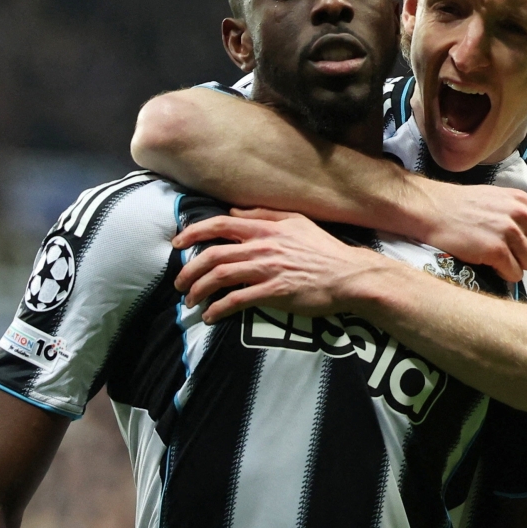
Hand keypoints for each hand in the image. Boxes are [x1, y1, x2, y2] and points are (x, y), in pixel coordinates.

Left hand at [171, 208, 381, 323]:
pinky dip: (219, 309)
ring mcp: (268, 270)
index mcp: (266, 228)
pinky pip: (237, 300)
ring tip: (190, 301)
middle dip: (189, 269)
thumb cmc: (324, 250)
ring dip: (199, 290)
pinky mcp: (275, 293)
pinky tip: (211, 316)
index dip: (195, 232)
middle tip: (179, 283)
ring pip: (220, 276)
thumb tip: (235, 211)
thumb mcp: (297, 222)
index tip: (178, 242)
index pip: (222, 224)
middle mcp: (263, 246)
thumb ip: (265, 214)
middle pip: (214, 254)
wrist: (348, 276)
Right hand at [418, 181, 526, 280]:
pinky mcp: (495, 251)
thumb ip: (519, 212)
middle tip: (514, 253)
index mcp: (522, 200)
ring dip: (517, 264)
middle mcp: (519, 215)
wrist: (431, 210)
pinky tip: (488, 263)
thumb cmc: (459, 206)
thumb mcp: (496, 198)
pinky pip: (515, 273)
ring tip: (497, 258)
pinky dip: (504, 273)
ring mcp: (508, 233)